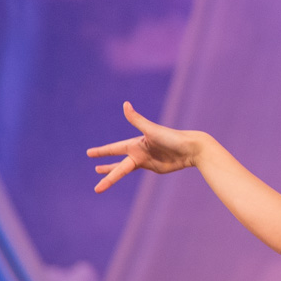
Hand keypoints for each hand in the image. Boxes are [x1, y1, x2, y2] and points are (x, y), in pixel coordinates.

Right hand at [87, 102, 201, 192]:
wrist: (191, 148)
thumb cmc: (172, 137)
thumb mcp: (151, 130)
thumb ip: (137, 119)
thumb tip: (125, 104)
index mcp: (136, 143)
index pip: (114, 149)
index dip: (102, 152)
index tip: (88, 153)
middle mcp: (139, 152)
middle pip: (118, 163)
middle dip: (106, 167)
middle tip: (94, 170)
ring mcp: (146, 160)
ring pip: (125, 169)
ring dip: (113, 172)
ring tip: (100, 175)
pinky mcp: (154, 167)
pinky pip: (137, 171)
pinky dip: (129, 172)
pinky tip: (122, 172)